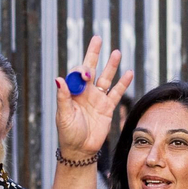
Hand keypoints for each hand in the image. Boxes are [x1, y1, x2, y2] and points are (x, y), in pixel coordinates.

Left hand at [54, 35, 134, 160]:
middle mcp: (86, 92)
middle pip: (91, 68)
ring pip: (106, 77)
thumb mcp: (63, 115)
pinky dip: (123, 83)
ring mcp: (98, 98)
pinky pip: (117, 92)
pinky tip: (128, 73)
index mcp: (73, 92)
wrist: (81, 149)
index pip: (78, 74)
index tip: (86, 75)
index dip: (82, 71)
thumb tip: (58, 79)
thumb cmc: (68, 133)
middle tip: (97, 38)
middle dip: (94, 54)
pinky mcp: (108, 107)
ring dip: (111, 65)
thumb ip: (63, 97)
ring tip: (117, 52)